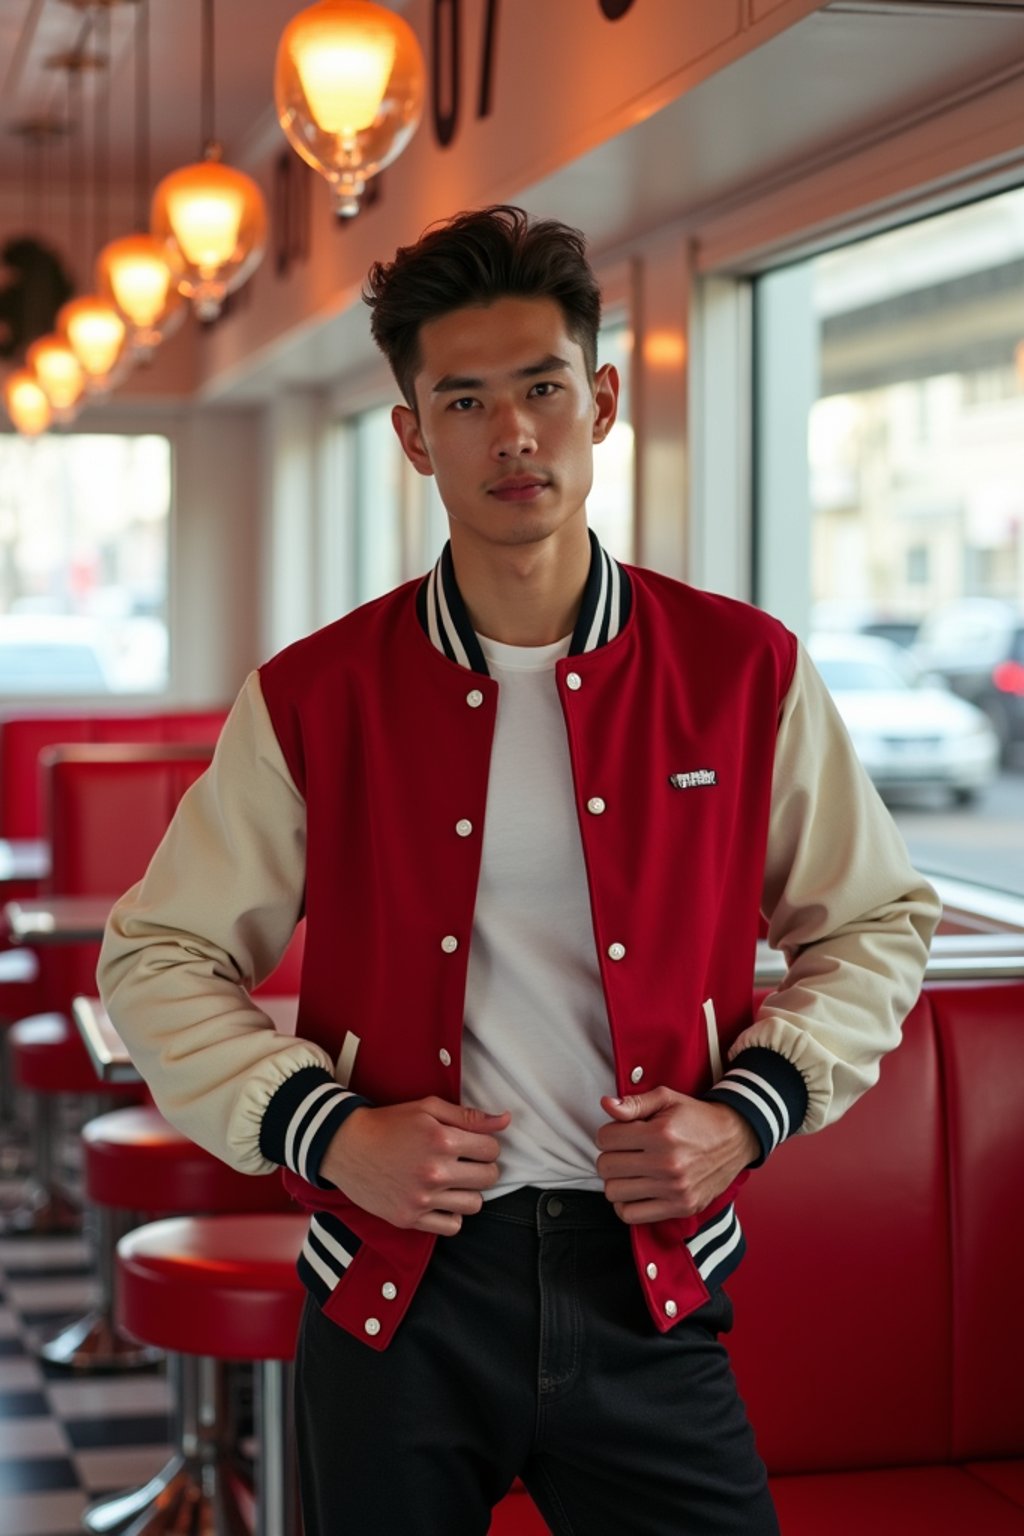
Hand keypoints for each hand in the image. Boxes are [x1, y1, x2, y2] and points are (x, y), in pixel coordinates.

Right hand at [318, 1097, 510, 1235]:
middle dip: (483, 1168)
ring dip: (469, 1191)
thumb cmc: (389, 1123)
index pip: (492, 1149)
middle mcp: (435, 1171)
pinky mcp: (410, 1218)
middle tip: (466, 1162)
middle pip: (489, 1177)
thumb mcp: (428, 1108)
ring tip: (454, 1181)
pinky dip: (452, 1214)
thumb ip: (470, 1116)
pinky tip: (442, 1199)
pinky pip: (452, 1226)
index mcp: (442, 1140)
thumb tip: (506, 1120)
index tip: (474, 1146)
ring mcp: (422, 1198)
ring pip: (475, 1204)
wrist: (346, 1146)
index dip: (486, 1146)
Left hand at [595, 1088, 759, 1224]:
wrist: (735, 1139)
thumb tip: (605, 1105)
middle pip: (607, 1167)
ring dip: (616, 1181)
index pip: (606, 1139)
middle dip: (609, 1156)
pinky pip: (631, 1215)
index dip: (608, 1134)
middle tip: (624, 1152)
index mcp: (661, 1134)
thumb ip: (634, 1103)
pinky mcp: (680, 1207)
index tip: (619, 1134)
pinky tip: (634, 1191)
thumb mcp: (667, 1099)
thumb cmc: (697, 1118)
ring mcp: (674, 1189)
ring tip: (629, 1171)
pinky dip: (625, 1204)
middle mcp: (667, 1164)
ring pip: (614, 1192)